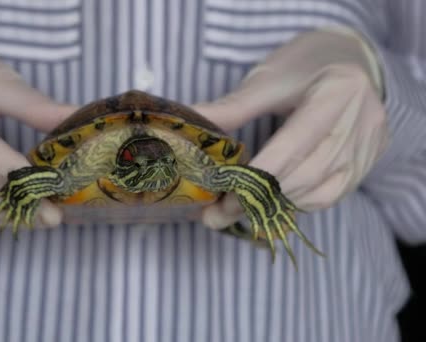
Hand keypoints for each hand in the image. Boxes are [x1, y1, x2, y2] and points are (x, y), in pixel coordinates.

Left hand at [194, 27, 388, 229]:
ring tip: (236, 209)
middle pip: (303, 176)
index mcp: (336, 93)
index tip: (217, 196)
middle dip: (255, 199)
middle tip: (217, 213)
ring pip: (317, 193)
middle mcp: (362, 122)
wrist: (346, 58)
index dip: (251, 177)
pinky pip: (330, 195)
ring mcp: (369, 146)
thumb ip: (231, 108)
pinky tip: (270, 198)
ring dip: (274, 204)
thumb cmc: (302, 65)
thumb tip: (187, 123)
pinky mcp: (368, 161)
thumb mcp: (266, 80)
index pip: (290, 149)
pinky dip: (296, 201)